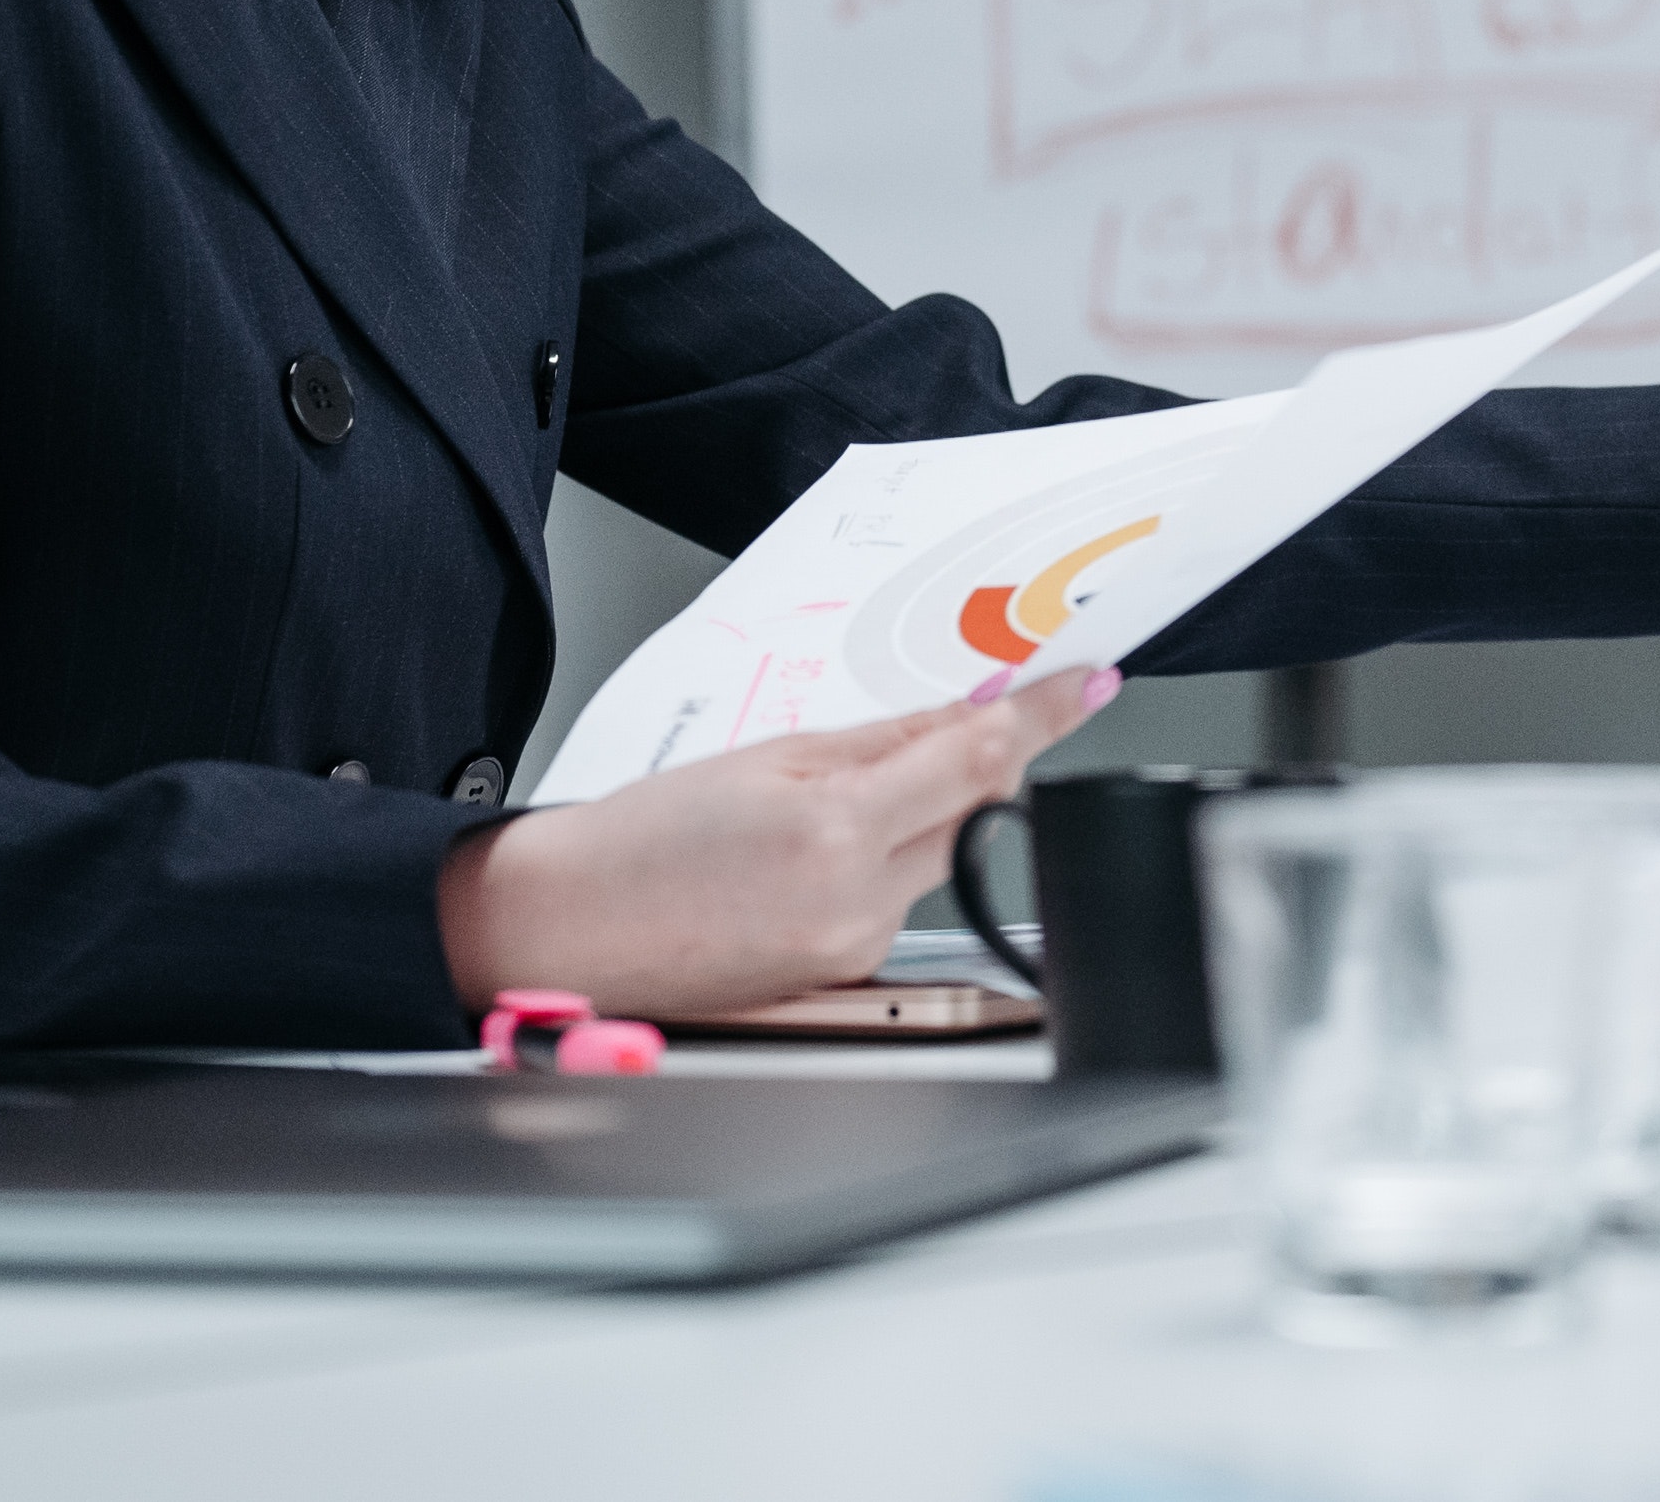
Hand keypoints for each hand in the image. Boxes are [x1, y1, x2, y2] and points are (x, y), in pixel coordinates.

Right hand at [437, 666, 1113, 1014]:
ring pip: (934, 857)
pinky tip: (805, 857)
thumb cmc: (646, 837)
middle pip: (968, 811)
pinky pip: (895, 899)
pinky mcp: (845, 975)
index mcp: (838, 831)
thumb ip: (882, 740)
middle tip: (918, 735)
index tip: (1087, 685)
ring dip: (910, 819)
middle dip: (962, 766)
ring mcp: (855, 948)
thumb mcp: (768, 755)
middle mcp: (858, 901)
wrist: (573, 927)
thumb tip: (968, 715)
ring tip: (810, 811)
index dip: (1042, 716)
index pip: (976, 759)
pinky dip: (877, 863)